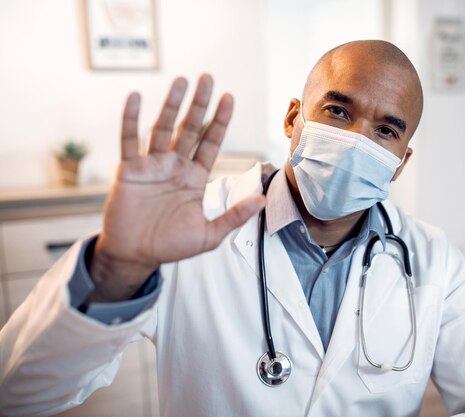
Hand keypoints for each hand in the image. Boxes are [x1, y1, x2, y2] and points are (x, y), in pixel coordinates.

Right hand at [89, 74, 264, 301]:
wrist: (136, 255)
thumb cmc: (171, 245)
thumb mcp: (209, 234)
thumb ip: (234, 216)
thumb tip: (262, 199)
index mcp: (194, 177)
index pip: (210, 143)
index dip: (220, 121)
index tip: (229, 98)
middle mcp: (175, 166)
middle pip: (189, 129)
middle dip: (199, 104)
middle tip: (207, 77)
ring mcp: (151, 165)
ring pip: (162, 128)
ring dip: (171, 105)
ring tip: (181, 80)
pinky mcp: (129, 170)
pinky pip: (129, 140)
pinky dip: (130, 119)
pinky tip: (136, 97)